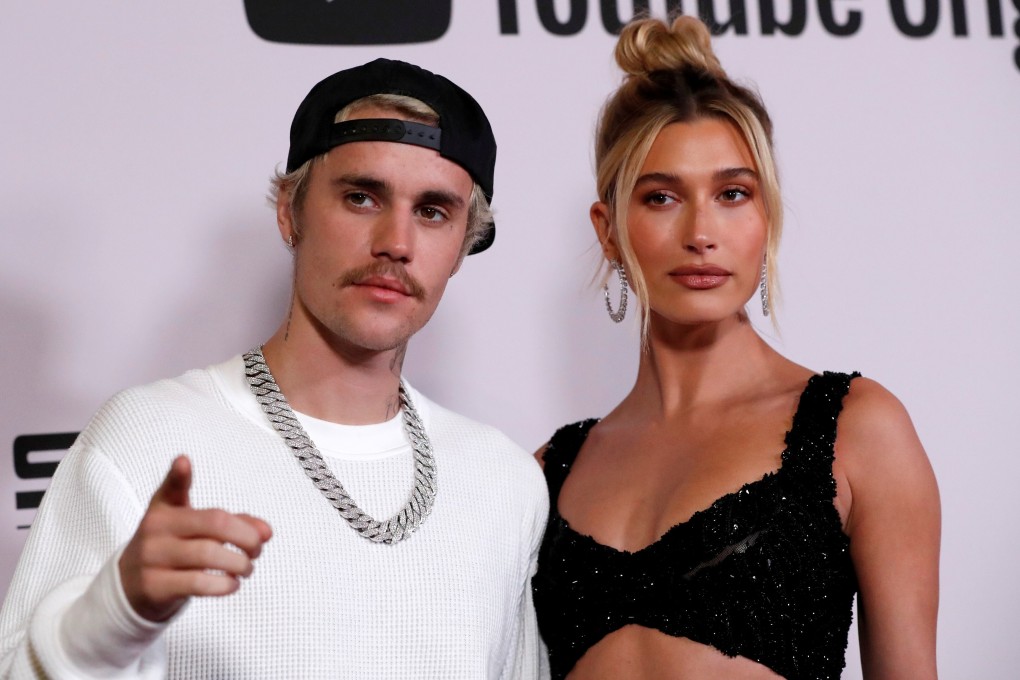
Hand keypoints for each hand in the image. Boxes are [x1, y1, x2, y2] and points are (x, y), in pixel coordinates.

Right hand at [119, 455, 272, 621]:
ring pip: (209, 554)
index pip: (171, 487)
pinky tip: (232, 584)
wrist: (131, 586)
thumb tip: (266, 532)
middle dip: (247, 537)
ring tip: (246, 568)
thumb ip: (233, 523)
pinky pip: (198, 583)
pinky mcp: (154, 586)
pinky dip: (224, 584)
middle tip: (257, 549)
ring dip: (240, 564)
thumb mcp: (195, 530)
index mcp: (165, 508)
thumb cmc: (174, 550)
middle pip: (214, 524)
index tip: (183, 461)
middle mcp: (155, 528)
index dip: (178, 474)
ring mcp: (152, 557)